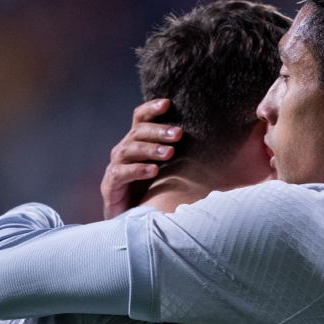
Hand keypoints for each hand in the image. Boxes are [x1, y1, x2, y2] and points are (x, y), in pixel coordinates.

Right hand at [100, 98, 183, 218]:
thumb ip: (180, 153)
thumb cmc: (151, 190)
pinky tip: (153, 170)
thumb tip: (213, 140)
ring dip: (151, 149)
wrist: (129, 220)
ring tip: (170, 152)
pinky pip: (121, 173)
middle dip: (158, 131)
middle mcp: (124, 150)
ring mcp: (115, 166)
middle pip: (138, 132)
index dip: (151, 108)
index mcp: (136, 142)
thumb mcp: (167, 168)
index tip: (168, 103)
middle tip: (178, 134)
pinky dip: (138, 170)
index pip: (140, 118)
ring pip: (130, 150)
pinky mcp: (110, 184)